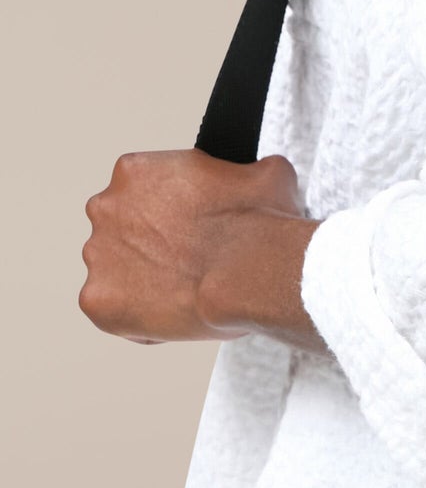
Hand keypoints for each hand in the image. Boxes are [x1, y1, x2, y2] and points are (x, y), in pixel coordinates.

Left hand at [81, 149, 324, 350]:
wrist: (251, 271)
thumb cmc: (257, 221)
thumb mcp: (266, 173)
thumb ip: (245, 171)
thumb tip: (257, 175)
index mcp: (135, 170)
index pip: (141, 188)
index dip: (169, 208)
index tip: (190, 224)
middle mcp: (105, 207)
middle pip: (119, 226)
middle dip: (146, 242)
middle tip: (185, 257)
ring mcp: (97, 256)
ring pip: (115, 270)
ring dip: (140, 278)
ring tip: (182, 289)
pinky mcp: (97, 301)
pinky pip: (113, 311)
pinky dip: (136, 316)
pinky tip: (173, 312)